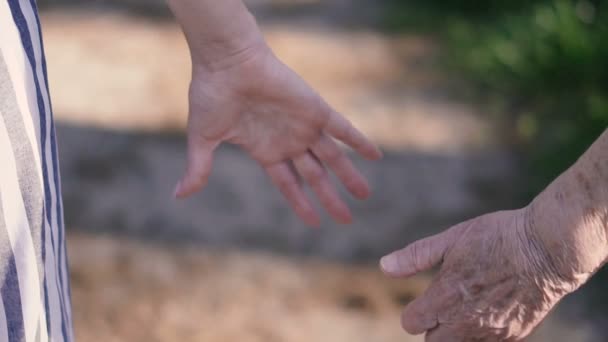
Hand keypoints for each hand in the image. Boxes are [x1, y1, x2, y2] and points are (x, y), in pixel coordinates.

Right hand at [173, 42, 381, 225]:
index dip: (301, 203)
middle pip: (315, 176)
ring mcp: (303, 126)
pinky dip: (359, 141)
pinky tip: (374, 157)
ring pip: (332, 157)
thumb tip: (178, 195)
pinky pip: (343, 128)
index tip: (315, 222)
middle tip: (346, 219)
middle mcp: (288, 141)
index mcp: (266, 151)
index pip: (288, 184)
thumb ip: (199, 168)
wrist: (226, 61)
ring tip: (364, 195)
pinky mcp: (314, 109)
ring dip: (349, 176)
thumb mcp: (203, 139)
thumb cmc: (212, 95)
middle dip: (330, 198)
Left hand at [379, 208, 591, 340]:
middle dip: (434, 328)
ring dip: (459, 333)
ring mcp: (492, 332)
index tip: (424, 300)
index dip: (415, 312)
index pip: (411, 323)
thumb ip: (417, 256)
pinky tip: (493, 310)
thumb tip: (384, 266)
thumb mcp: (453, 238)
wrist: (548, 247)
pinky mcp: (515, 336)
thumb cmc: (498, 236)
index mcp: (444, 297)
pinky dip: (485, 334)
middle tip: (446, 305)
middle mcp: (465, 322)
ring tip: (470, 306)